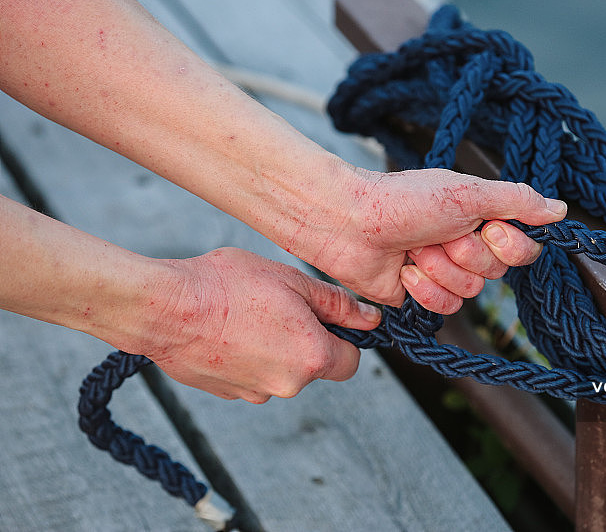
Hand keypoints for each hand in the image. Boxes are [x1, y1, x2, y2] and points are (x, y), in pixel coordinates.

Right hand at [136, 248, 380, 402]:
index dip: (342, 339)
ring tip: (245, 315)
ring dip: (273, 349)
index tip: (323, 318)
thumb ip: (337, 304)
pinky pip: (250, 376)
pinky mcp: (226, 394)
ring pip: (280, 372)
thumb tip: (371, 319)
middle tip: (277, 305)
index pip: (351, 362)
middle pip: (313, 367)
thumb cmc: (228, 286)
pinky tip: (226, 331)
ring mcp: (253, 393)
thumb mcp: (292, 281)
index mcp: (312, 357)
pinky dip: (246, 357)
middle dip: (304, 340)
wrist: (164, 308)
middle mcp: (287, 385)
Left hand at [314, 167, 566, 313]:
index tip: (487, 229)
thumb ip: (517, 202)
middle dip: (465, 254)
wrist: (349, 222)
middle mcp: (466, 246)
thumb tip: (560, 210)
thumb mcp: (467, 193)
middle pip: (496, 272)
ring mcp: (443, 272)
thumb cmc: (403, 200)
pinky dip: (425, 289)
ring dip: (441, 270)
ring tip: (416, 249)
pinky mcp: (422, 294)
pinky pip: (445, 307)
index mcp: (480, 219)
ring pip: (470, 292)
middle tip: (439, 235)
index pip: (523, 248)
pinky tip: (406, 271)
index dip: (508, 246)